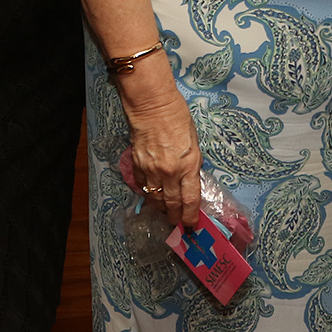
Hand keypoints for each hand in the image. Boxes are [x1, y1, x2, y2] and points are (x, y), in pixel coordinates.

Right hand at [121, 80, 203, 227]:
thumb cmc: (178, 118)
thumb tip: (189, 181)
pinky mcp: (138, 166)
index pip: (190, 200)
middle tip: (177, 225)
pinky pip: (142, 187)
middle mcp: (170, 173)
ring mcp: (151, 171)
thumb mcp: (194, 143)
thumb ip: (191, 164)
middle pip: (172, 204)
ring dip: (160, 209)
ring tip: (165, 213)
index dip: (190, 216)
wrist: (152, 106)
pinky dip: (147, 193)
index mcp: (188, 166)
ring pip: (155, 199)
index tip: (192, 225)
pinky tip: (150, 195)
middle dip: (175, 218)